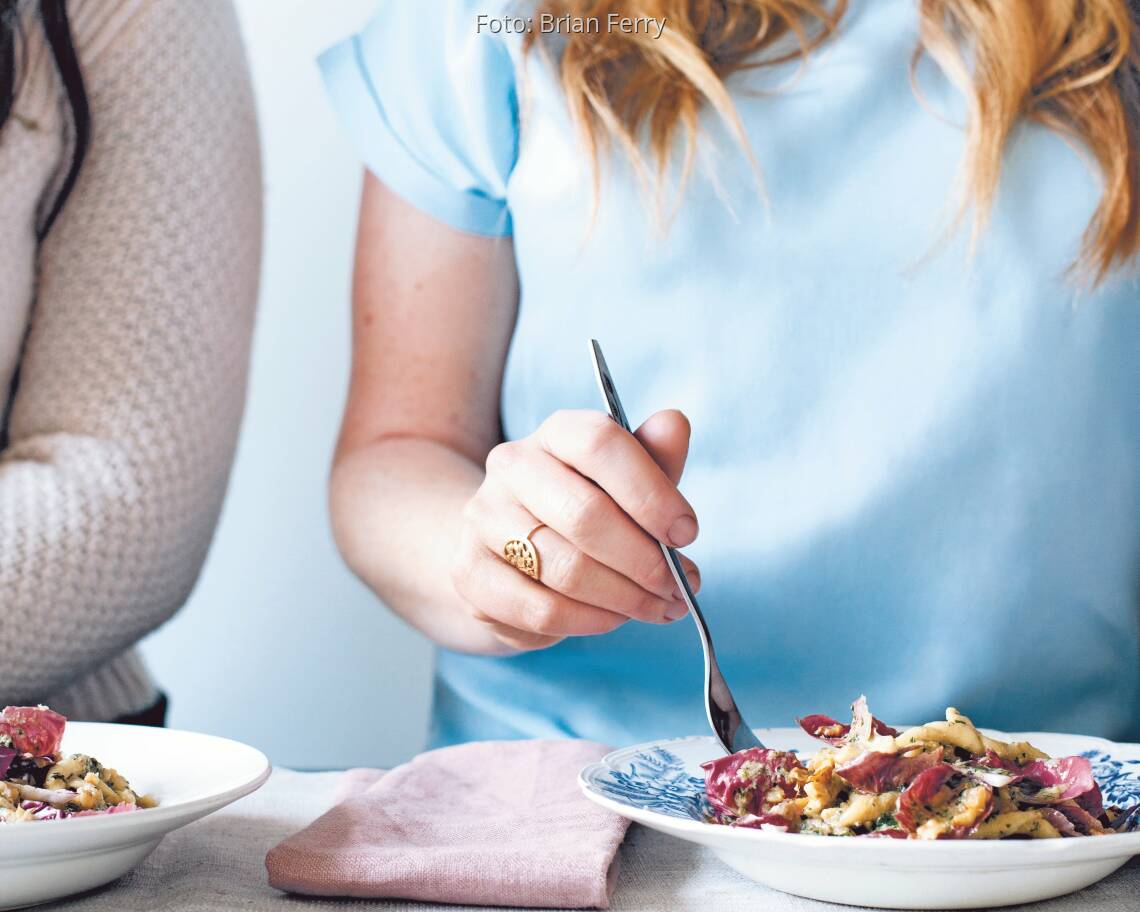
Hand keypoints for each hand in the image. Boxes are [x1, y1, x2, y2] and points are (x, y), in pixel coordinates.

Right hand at [452, 408, 700, 650]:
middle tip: (679, 586)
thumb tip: (675, 423)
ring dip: (625, 598)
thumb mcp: (625, 482)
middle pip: (585, 514)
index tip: (687, 533)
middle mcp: (511, 466)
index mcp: (556, 433)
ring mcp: (483, 518)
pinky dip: (589, 621)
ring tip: (659, 608)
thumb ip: (654, 458)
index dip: (651, 492)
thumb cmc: (581, 510)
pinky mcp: (470, 572)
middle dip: (645, 561)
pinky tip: (614, 619)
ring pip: (566, 569)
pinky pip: (540, 609)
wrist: (505, 548)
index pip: (600, 443)